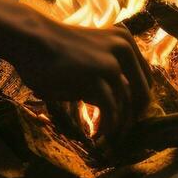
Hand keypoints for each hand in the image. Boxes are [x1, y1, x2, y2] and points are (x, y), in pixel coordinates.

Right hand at [9, 20, 151, 138]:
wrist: (31, 40)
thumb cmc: (55, 50)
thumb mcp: (91, 55)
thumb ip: (108, 71)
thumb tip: (123, 103)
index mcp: (124, 40)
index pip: (146, 77)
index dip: (140, 101)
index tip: (130, 119)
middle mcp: (124, 48)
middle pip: (142, 92)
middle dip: (133, 117)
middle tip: (121, 133)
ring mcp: (111, 62)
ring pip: (127, 103)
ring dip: (119, 126)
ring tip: (109, 138)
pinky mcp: (97, 77)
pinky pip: (111, 109)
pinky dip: (107, 126)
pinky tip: (98, 135)